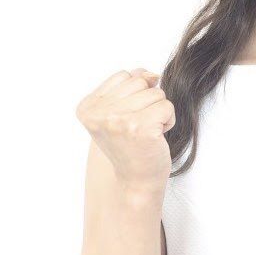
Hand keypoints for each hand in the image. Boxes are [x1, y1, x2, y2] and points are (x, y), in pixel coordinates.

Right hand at [75, 67, 175, 193]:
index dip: (135, 94)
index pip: (123, 76)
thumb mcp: (118, 111)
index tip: (127, 119)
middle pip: (140, 82)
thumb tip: (151, 74)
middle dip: (147, 102)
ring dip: (158, 111)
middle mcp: (99, 113)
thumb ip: (130, 85)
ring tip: (147, 131)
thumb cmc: (130, 145)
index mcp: (87, 107)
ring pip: (156, 93)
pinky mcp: (141, 127)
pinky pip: (167, 106)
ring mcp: (118, 120)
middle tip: (138, 127)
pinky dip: (168, 120)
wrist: (136, 180)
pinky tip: (156, 137)